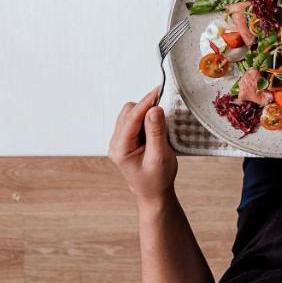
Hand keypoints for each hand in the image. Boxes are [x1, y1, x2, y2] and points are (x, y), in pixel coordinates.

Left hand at [108, 86, 176, 202]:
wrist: (153, 193)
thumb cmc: (157, 179)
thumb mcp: (159, 156)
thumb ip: (156, 132)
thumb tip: (154, 109)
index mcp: (121, 148)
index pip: (132, 117)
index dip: (146, 102)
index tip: (160, 90)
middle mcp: (116, 142)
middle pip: (128, 112)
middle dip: (146, 106)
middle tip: (165, 105)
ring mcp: (120, 141)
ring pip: (130, 114)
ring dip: (145, 111)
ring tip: (161, 117)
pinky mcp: (127, 139)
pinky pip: (134, 120)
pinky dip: (145, 117)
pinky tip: (156, 124)